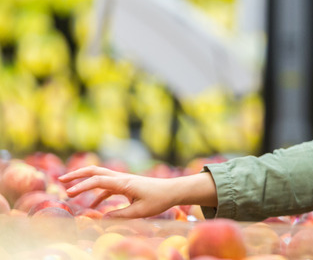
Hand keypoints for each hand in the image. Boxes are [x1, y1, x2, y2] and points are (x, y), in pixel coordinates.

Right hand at [59, 165, 215, 218]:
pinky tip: (91, 207)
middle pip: (95, 171)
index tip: (68, 193)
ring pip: (100, 176)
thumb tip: (102, 220)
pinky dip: (97, 194)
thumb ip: (120, 215)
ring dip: (84, 182)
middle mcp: (121, 178)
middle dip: (77, 174)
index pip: (98, 180)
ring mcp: (123, 180)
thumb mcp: (140, 212)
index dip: (82, 186)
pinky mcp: (126, 185)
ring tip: (69, 190)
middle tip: (61, 180)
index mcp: (123, 182)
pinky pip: (107, 187)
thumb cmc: (158, 200)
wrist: (172, 191)